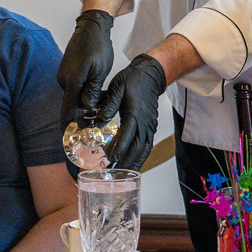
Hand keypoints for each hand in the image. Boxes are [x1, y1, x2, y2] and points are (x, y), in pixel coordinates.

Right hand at [58, 8, 116, 128]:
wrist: (90, 28)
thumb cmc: (97, 47)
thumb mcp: (100, 70)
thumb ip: (93, 90)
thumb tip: (88, 107)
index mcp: (72, 81)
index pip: (67, 110)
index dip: (67, 126)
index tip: (66, 139)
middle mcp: (63, 80)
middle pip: (72, 105)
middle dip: (81, 116)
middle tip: (91, 127)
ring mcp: (64, 76)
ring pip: (74, 97)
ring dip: (83, 103)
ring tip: (96, 109)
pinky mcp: (67, 73)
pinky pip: (74, 89)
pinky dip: (82, 95)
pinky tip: (93, 95)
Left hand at [100, 55, 168, 170]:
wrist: (150, 75)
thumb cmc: (132, 80)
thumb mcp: (117, 87)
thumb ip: (109, 103)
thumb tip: (101, 119)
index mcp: (135, 113)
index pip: (128, 135)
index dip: (119, 149)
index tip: (110, 160)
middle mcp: (145, 123)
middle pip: (138, 148)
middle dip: (126, 162)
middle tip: (114, 175)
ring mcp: (150, 127)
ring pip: (144, 150)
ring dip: (135, 163)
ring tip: (124, 176)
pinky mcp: (150, 128)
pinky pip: (146, 147)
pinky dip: (140, 158)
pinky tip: (132, 165)